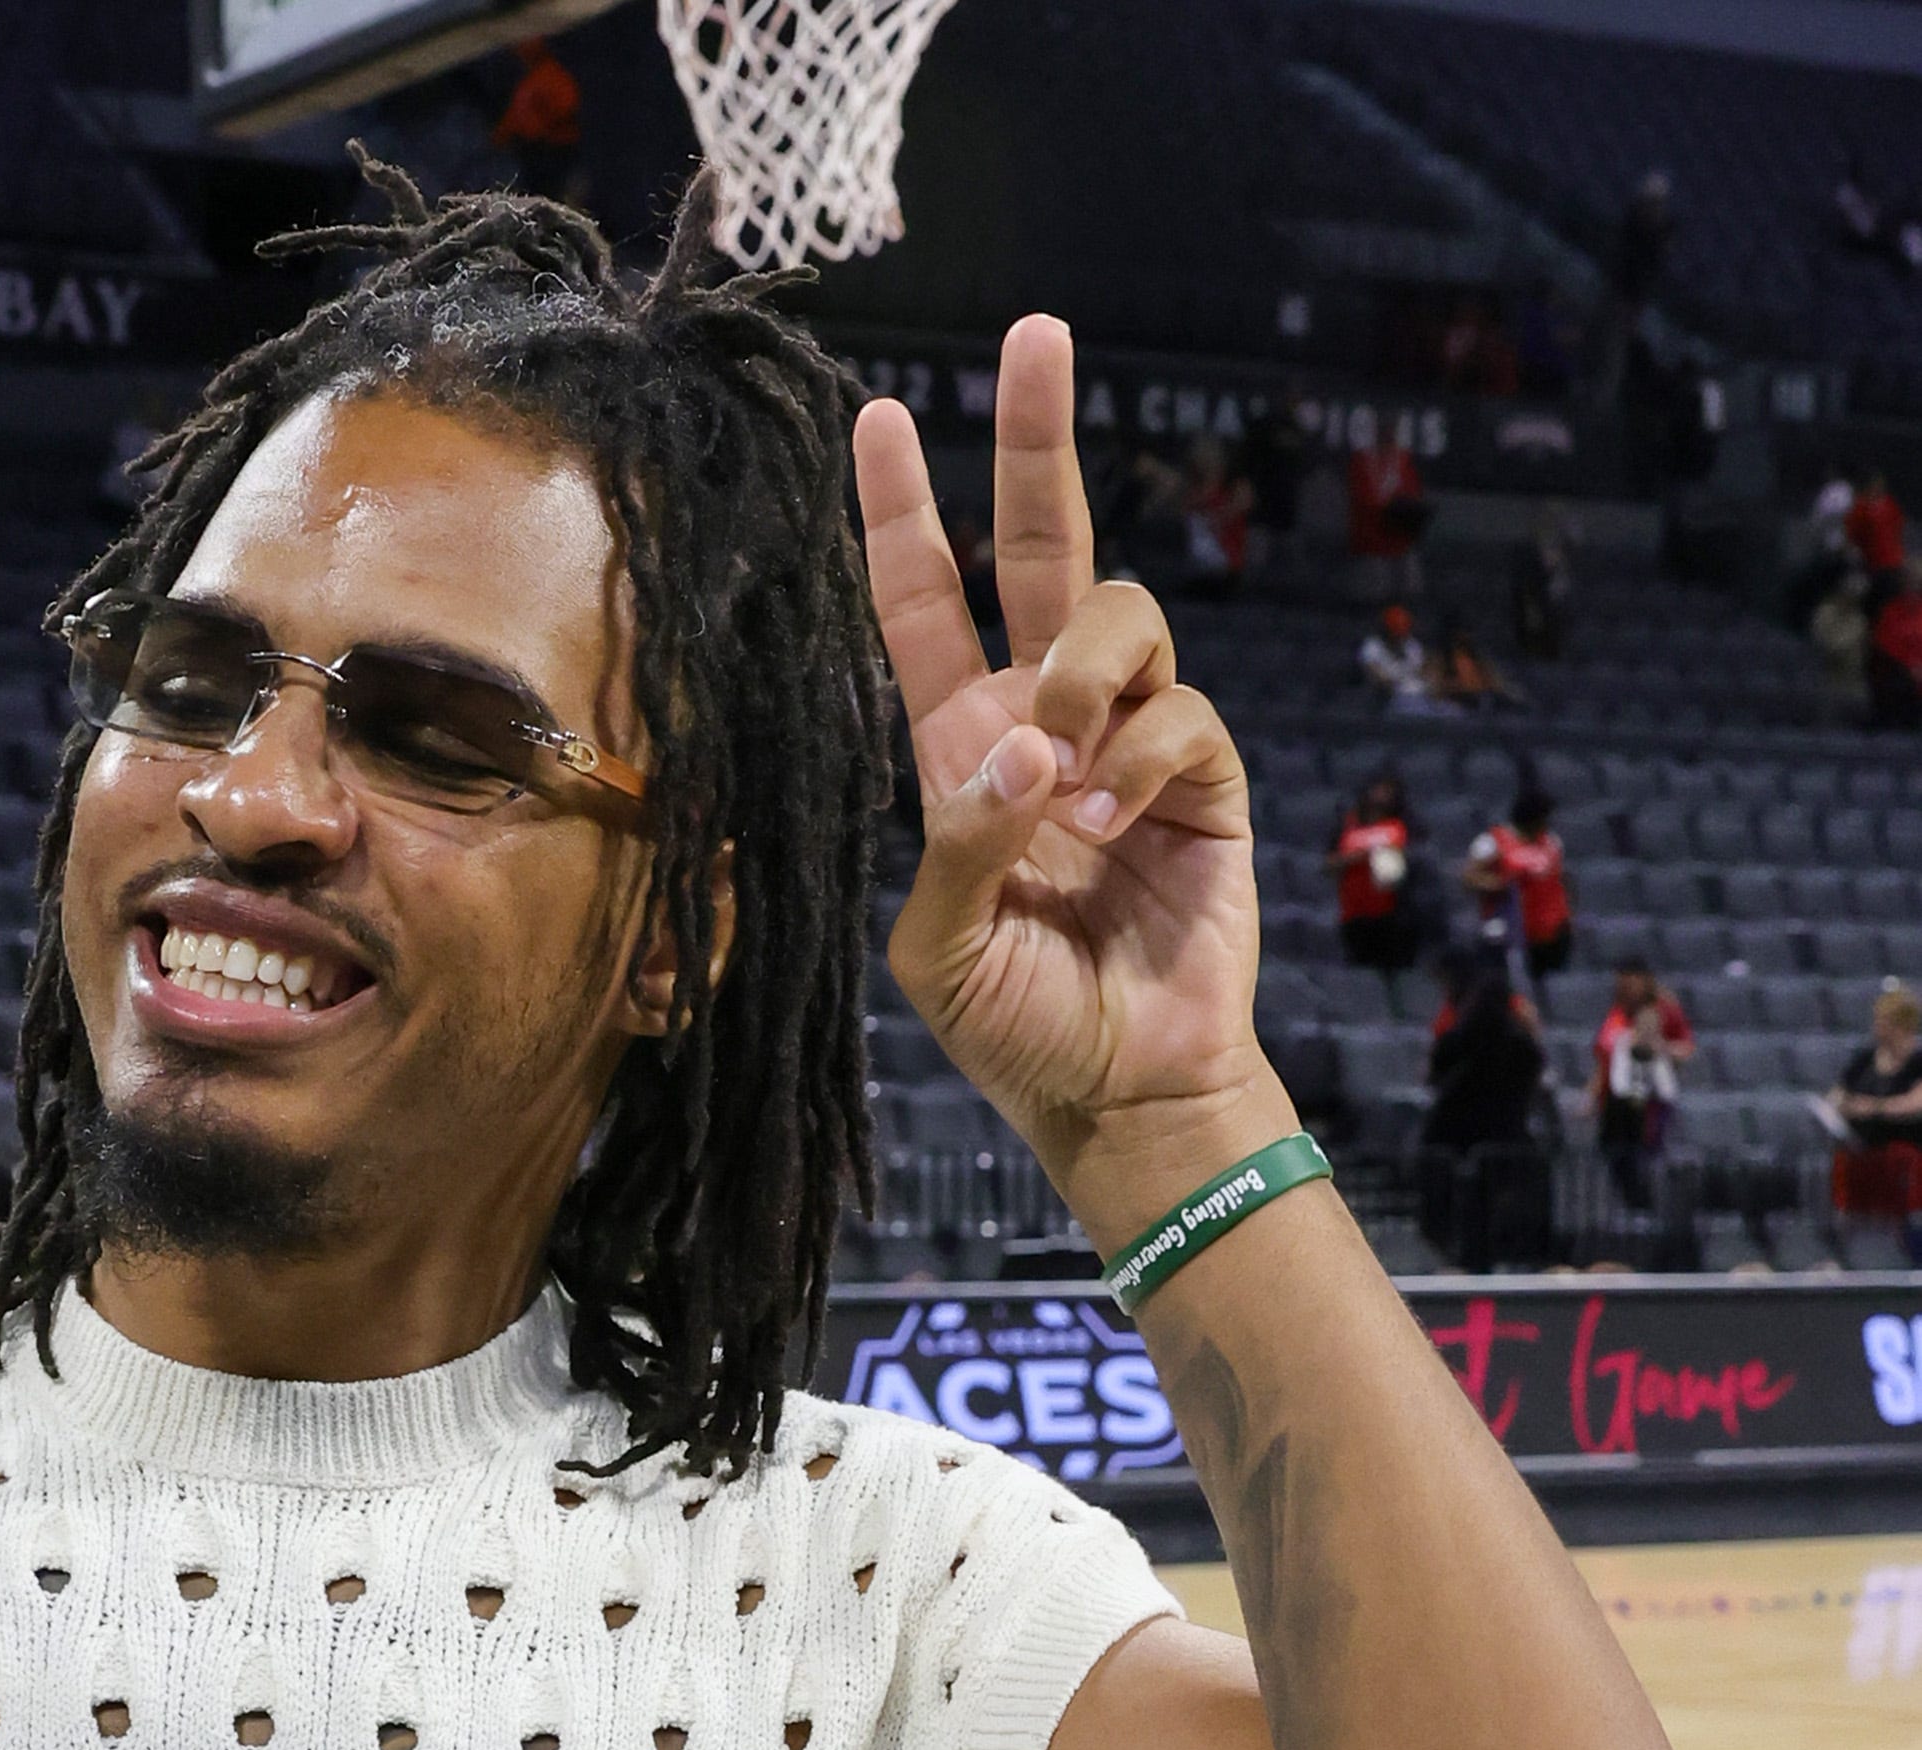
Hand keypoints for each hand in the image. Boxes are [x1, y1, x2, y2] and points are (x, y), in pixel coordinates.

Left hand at [854, 315, 1293, 1238]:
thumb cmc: (1013, 1020)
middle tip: (1038, 331)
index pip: (924, 603)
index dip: (901, 513)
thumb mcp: (940, 941)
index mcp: (956, 745)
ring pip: (1118, 618)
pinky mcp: (1204, 774)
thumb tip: (1023, 753)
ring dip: (1081, 681)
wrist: (1119, 1086)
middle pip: (1044, 545)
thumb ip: (962, 841)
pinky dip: (1138, 764)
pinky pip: (1177, 713)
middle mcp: (1042, 718)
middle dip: (1035, 437)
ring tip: (1063, 785)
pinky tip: (1116, 833)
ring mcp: (1129, 738)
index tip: (876, 417)